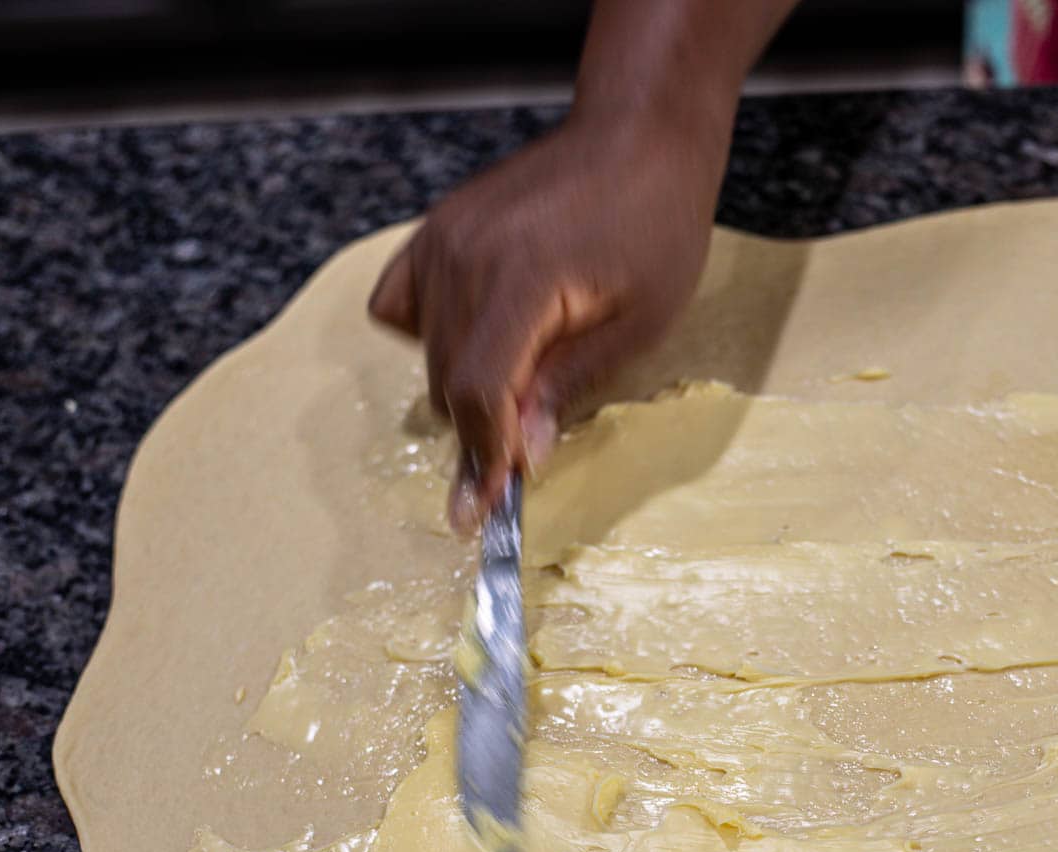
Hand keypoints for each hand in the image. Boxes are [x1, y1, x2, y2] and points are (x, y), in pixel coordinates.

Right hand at [368, 107, 727, 532]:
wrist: (637, 137)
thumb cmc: (656, 224)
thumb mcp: (639, 322)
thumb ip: (569, 385)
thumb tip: (523, 454)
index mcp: (522, 277)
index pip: (479, 391)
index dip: (485, 457)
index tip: (488, 509)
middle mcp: (464, 254)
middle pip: (449, 382)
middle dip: (484, 433)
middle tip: (521, 463)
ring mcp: (441, 239)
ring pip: (427, 355)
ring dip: (466, 390)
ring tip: (523, 387)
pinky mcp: (434, 231)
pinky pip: (401, 309)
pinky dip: (430, 340)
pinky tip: (477, 342)